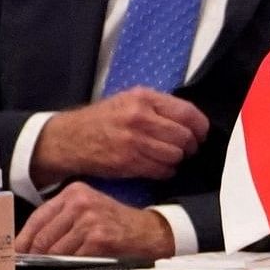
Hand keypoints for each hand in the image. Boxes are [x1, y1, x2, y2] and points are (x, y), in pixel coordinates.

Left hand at [17, 182, 178, 260]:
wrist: (149, 231)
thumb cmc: (115, 223)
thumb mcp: (88, 209)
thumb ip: (61, 219)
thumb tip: (28, 242)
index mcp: (74, 192)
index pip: (37, 217)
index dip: (23, 238)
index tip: (15, 252)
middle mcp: (80, 202)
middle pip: (43, 236)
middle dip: (32, 255)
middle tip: (24, 267)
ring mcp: (90, 220)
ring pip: (54, 250)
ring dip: (48, 264)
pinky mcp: (99, 239)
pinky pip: (72, 259)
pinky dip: (66, 268)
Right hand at [32, 88, 210, 184]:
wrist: (68, 139)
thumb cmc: (102, 120)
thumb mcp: (128, 100)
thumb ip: (158, 106)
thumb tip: (191, 120)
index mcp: (143, 98)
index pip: (188, 113)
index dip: (200, 127)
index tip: (201, 133)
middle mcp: (140, 118)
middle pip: (184, 137)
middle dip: (190, 145)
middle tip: (186, 148)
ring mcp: (133, 141)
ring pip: (175, 155)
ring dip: (177, 159)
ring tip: (169, 157)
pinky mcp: (127, 162)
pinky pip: (161, 170)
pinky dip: (165, 171)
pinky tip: (158, 166)